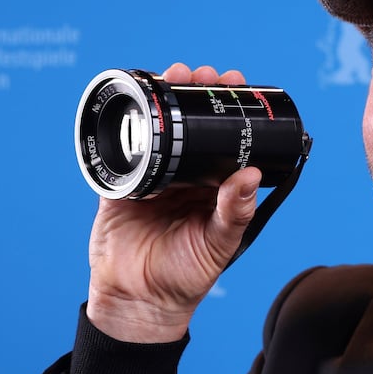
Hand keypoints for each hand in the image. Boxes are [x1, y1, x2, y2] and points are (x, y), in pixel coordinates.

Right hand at [85, 63, 261, 341]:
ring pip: (159, 127)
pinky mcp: (121, 183)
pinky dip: (127, 123)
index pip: (225, 137)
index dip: (229, 108)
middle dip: (196, 93)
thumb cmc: (186, 277)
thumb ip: (233, 213)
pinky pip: (122, 148)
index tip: (236, 82)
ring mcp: (152, 176)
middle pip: (191, 123)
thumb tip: (251, 177)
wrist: (138, 300)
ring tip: (174, 74)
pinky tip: (135, 99)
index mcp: (213, 187)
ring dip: (165, 98)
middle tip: (205, 73)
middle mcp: (185, 175)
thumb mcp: (218, 245)